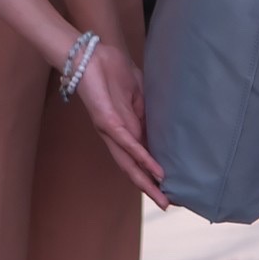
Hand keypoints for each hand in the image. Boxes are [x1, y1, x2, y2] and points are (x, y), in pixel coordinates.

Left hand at [72, 41, 167, 206]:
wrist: (90, 54)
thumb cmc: (112, 71)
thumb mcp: (137, 95)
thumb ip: (146, 112)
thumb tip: (160, 129)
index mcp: (123, 128)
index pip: (138, 157)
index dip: (150, 174)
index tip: (167, 188)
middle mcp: (114, 135)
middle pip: (131, 167)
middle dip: (148, 187)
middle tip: (166, 205)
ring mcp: (110, 129)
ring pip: (127, 162)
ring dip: (145, 180)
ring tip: (161, 196)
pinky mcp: (107, 121)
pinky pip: (127, 143)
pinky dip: (141, 157)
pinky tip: (154, 169)